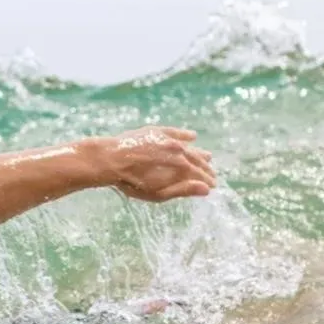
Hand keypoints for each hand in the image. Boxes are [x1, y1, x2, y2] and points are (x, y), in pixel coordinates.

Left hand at [98, 126, 215, 202]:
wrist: (110, 160)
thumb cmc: (132, 182)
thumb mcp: (157, 193)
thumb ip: (182, 190)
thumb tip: (206, 189)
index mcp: (179, 165)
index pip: (198, 173)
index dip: (206, 180)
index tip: (213, 185)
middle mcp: (177, 148)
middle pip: (195, 158)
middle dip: (205, 167)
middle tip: (212, 174)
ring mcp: (166, 138)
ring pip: (187, 145)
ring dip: (198, 152)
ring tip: (207, 156)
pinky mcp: (155, 131)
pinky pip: (174, 132)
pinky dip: (184, 134)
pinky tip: (192, 136)